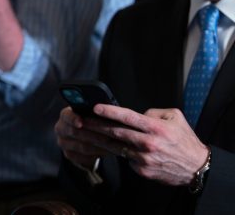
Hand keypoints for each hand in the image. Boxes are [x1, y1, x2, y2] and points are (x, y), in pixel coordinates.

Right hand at [55, 106, 109, 169]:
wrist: (87, 138)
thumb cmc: (92, 121)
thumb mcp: (92, 114)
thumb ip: (96, 112)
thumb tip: (106, 109)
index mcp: (65, 115)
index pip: (66, 116)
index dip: (73, 119)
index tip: (80, 123)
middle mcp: (61, 128)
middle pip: (75, 132)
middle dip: (95, 135)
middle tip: (110, 137)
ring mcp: (63, 143)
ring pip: (82, 146)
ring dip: (100, 146)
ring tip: (114, 146)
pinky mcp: (69, 155)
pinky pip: (84, 157)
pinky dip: (98, 155)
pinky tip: (109, 152)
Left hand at [87, 104, 209, 186]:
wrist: (196, 167)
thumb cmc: (185, 141)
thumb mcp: (175, 118)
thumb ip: (153, 112)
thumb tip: (136, 114)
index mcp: (156, 128)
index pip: (127, 116)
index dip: (109, 111)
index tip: (95, 107)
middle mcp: (148, 143)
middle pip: (116, 132)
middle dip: (96, 125)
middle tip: (82, 120)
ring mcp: (144, 158)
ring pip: (116, 146)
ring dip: (100, 139)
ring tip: (86, 132)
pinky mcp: (142, 170)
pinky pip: (126, 158)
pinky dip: (120, 152)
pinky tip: (111, 147)